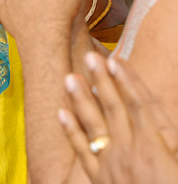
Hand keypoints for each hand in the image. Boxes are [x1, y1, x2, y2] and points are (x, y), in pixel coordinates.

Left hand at [59, 52, 177, 183]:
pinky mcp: (100, 179)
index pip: (140, 107)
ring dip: (81, 99)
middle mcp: (130, 152)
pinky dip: (71, 131)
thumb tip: (161, 119)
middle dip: (102, 82)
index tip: (117, 61)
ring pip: (94, 126)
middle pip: (114, 110)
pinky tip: (61, 112)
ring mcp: (112, 166)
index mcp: (156, 148)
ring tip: (70, 77)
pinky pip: (83, 152)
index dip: (129, 83)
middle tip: (89, 57)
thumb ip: (172, 137)